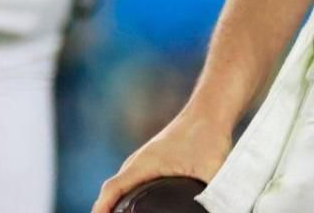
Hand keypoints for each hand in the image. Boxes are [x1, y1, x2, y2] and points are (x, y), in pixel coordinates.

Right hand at [91, 109, 232, 212]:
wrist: (210, 111)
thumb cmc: (208, 136)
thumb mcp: (211, 170)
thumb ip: (210, 196)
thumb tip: (211, 211)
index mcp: (145, 164)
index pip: (112, 189)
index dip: (102, 208)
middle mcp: (139, 162)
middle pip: (112, 190)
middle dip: (106, 209)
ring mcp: (144, 161)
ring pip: (120, 186)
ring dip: (115, 203)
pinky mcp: (153, 162)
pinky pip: (130, 182)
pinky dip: (124, 196)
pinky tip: (133, 208)